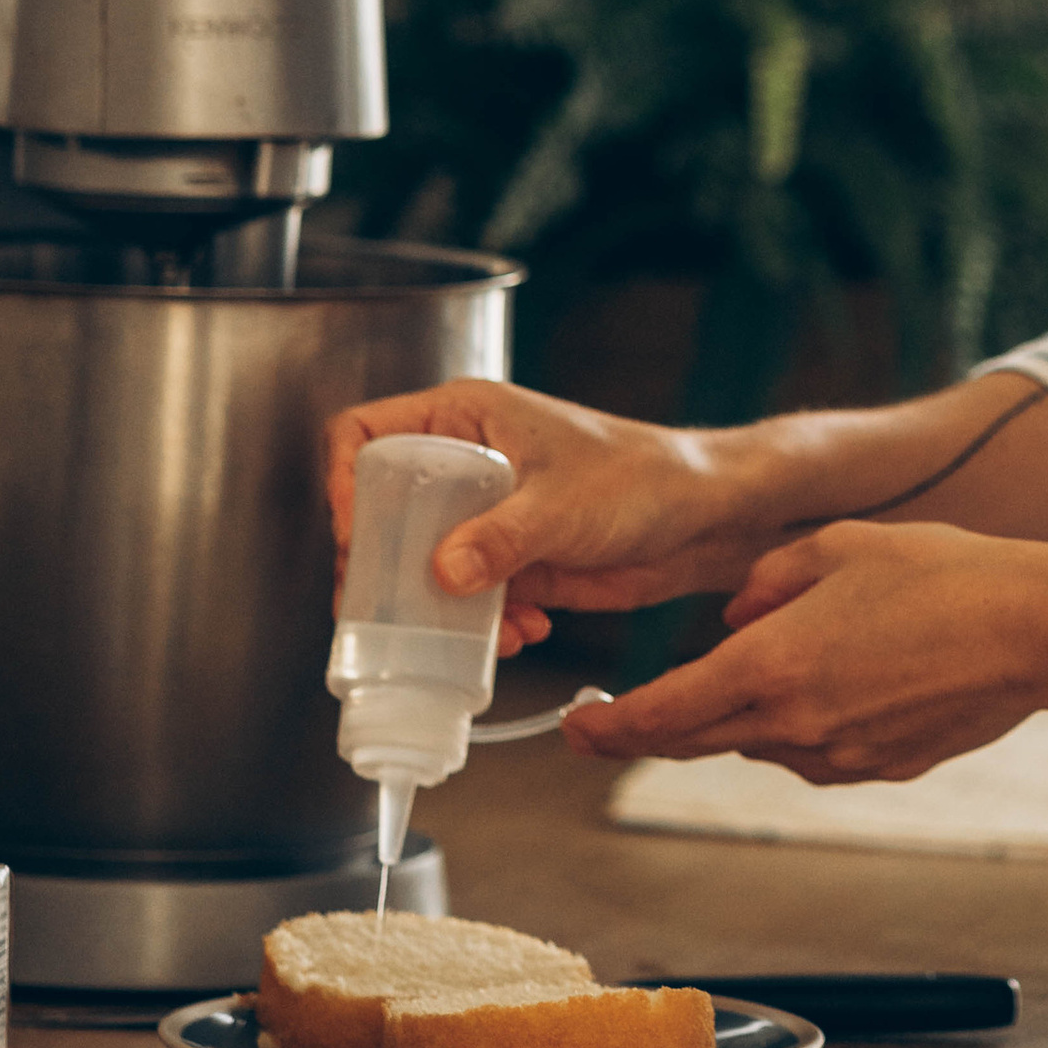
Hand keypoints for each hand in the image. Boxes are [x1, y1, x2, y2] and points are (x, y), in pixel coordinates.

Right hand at [323, 380, 779, 656]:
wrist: (703, 521)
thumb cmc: (645, 479)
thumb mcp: (565, 504)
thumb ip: (502, 537)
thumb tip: (441, 572)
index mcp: (463, 416)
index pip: (364, 434)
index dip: (344, 483)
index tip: (356, 537)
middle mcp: (463, 462)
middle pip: (379, 512)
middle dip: (385, 568)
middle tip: (396, 610)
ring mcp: (482, 515)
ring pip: (418, 565)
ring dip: (436, 610)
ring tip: (482, 631)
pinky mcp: (507, 562)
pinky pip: (462, 599)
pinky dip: (480, 625)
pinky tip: (524, 631)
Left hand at [561, 520, 1047, 782]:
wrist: (1034, 630)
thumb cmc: (942, 574)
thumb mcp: (839, 546)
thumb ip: (769, 577)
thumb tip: (736, 608)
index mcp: (773, 665)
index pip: (662, 712)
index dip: (608, 726)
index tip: (574, 727)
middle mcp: (795, 723)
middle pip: (694, 743)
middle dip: (644, 734)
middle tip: (605, 725)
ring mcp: (839, 754)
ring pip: (756, 745)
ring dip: (735, 719)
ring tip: (758, 669)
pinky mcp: (879, 767)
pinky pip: (812, 752)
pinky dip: (795, 728)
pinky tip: (828, 685)